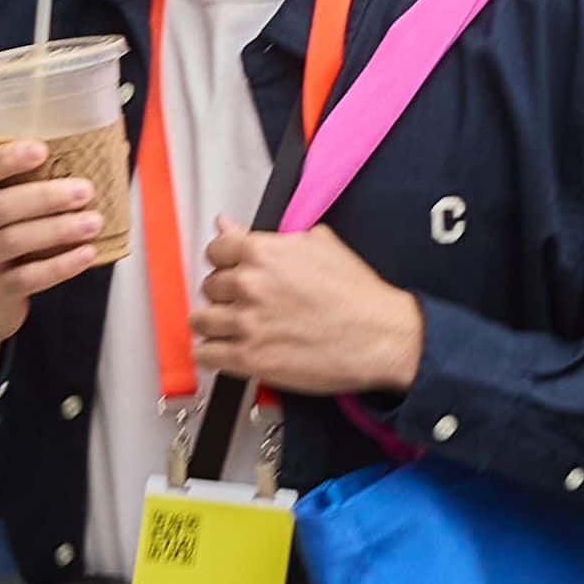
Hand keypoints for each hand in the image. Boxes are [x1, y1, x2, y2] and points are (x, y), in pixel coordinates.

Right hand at [0, 139, 121, 391]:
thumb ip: (25, 187)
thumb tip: (101, 152)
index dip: (5, 159)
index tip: (41, 149)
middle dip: (43, 197)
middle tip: (84, 190)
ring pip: (12, 241)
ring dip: (57, 229)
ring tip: (93, 221)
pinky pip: (27, 277)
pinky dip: (60, 265)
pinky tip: (87, 254)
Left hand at [190, 220, 425, 396]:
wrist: (382, 336)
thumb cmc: (358, 295)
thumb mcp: (320, 246)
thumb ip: (269, 236)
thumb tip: (230, 224)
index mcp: (263, 252)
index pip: (215, 251)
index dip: (226, 262)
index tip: (233, 271)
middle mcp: (249, 285)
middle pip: (209, 287)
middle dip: (225, 295)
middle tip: (247, 302)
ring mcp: (246, 323)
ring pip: (201, 321)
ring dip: (215, 324)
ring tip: (235, 328)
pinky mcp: (249, 358)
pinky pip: (206, 354)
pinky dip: (214, 354)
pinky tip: (229, 350)